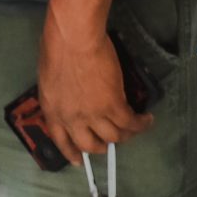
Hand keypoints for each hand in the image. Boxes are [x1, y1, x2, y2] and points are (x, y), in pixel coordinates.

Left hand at [35, 3, 151, 163]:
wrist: (73, 36)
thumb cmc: (57, 44)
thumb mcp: (49, 75)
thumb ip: (60, 92)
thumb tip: (71, 96)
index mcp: (52, 109)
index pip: (60, 140)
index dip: (71, 152)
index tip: (78, 160)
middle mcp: (71, 118)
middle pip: (89, 145)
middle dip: (101, 146)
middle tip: (110, 141)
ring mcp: (93, 114)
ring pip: (114, 137)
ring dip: (126, 135)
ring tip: (134, 128)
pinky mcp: (113, 105)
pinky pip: (130, 123)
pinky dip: (141, 124)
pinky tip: (147, 119)